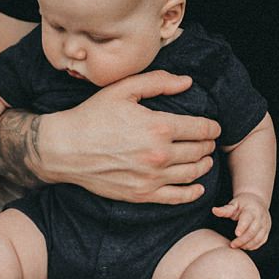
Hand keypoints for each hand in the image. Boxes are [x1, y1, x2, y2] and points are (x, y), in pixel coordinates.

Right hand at [39, 71, 220, 203]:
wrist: (65, 149)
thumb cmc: (92, 116)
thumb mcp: (123, 89)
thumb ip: (158, 82)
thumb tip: (187, 82)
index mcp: (158, 126)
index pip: (201, 128)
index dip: (212, 127)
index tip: (213, 127)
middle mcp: (159, 154)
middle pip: (199, 151)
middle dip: (208, 145)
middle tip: (208, 142)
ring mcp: (151, 177)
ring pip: (192, 174)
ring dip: (204, 166)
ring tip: (204, 160)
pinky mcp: (141, 195)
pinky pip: (176, 197)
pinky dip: (192, 193)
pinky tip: (197, 187)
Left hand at [213, 192, 270, 249]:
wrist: (256, 201)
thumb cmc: (242, 204)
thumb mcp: (234, 204)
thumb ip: (225, 210)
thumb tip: (214, 210)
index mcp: (251, 210)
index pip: (248, 219)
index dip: (242, 227)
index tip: (236, 234)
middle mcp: (260, 217)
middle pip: (253, 231)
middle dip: (242, 240)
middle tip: (232, 245)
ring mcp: (265, 224)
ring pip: (258, 238)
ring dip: (248, 245)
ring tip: (238, 246)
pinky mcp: (267, 230)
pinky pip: (262, 241)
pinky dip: (253, 246)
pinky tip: (245, 246)